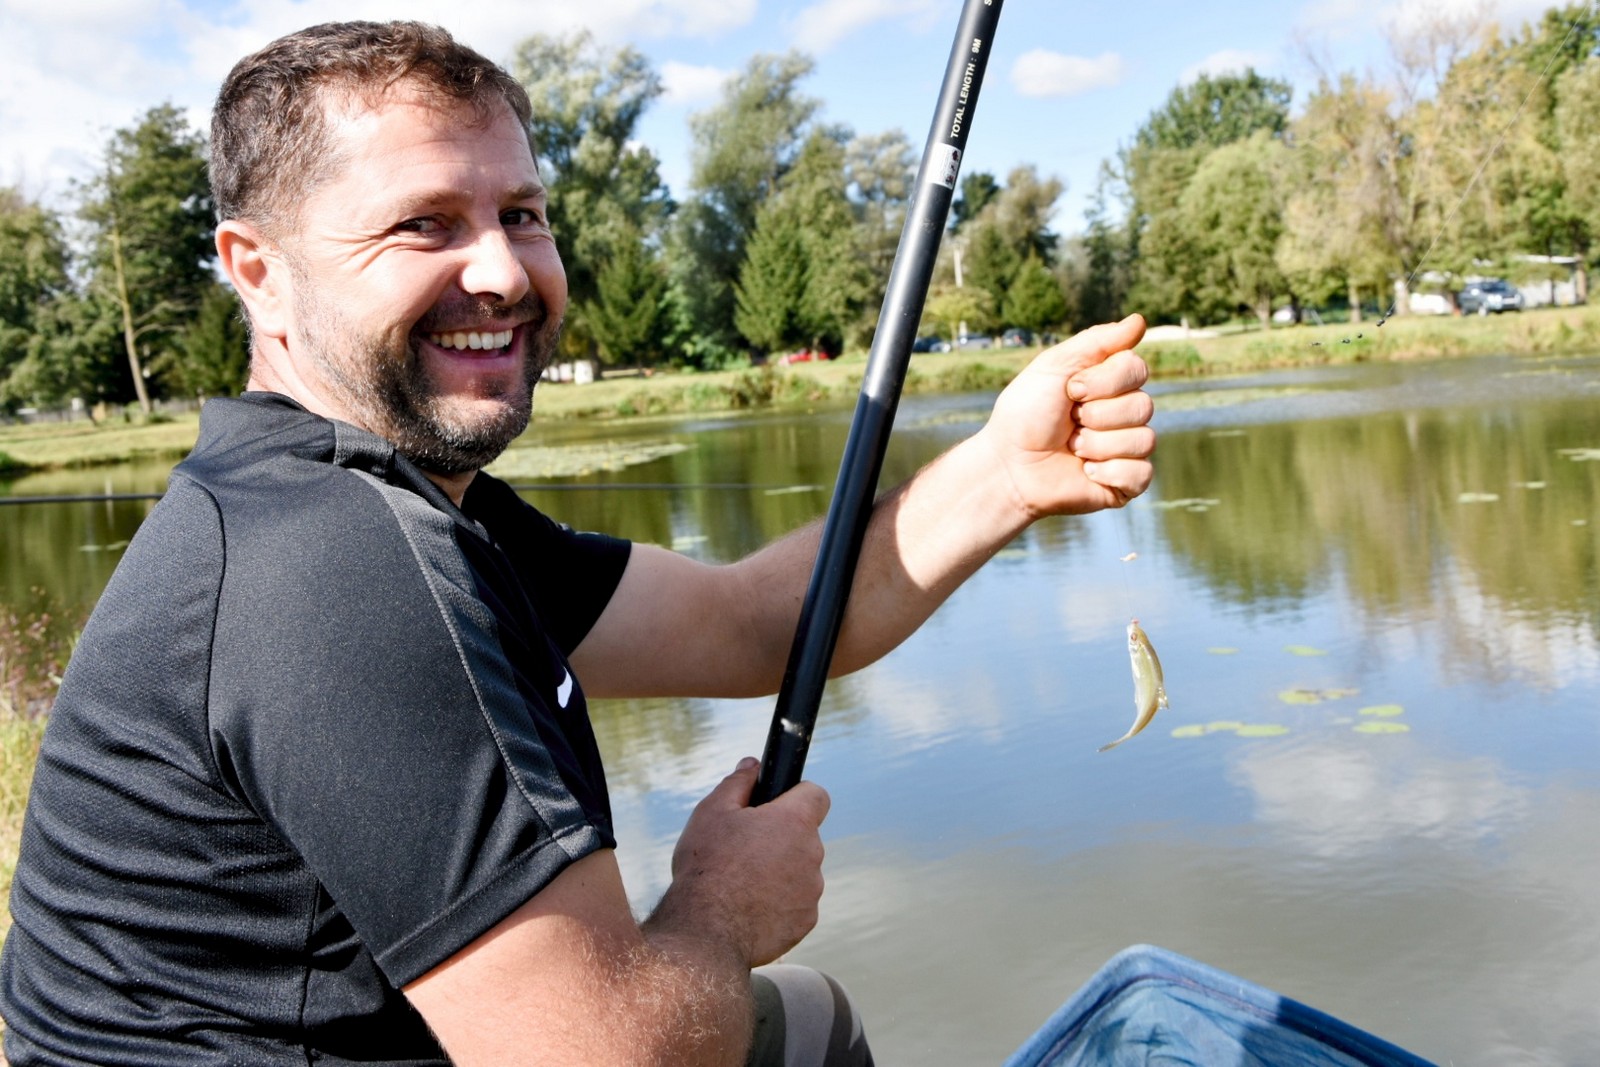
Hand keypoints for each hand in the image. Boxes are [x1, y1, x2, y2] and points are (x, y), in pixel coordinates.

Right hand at [652, 758, 830, 967]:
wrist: (707, 931)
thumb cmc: (707, 867)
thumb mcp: (712, 813)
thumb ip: (738, 783)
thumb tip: (752, 764)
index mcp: (794, 821)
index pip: (816, 795)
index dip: (798, 795)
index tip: (777, 805)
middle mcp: (812, 853)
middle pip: (804, 836)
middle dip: (780, 838)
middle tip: (744, 849)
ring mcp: (812, 890)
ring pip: (800, 871)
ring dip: (780, 872)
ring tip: (741, 884)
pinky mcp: (806, 921)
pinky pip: (796, 903)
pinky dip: (778, 903)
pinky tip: (749, 908)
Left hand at [976, 314, 1154, 517]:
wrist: (1009, 465)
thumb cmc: (1025, 414)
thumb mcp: (1054, 366)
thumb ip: (1098, 342)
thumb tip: (1139, 320)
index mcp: (1111, 383)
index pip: (1137, 369)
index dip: (1104, 381)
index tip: (1071, 389)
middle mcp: (1125, 413)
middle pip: (1143, 405)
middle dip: (1097, 415)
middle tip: (1069, 423)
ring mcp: (1128, 448)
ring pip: (1143, 440)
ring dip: (1097, 445)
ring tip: (1072, 447)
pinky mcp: (1127, 482)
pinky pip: (1142, 473)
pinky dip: (1109, 472)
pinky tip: (1085, 472)